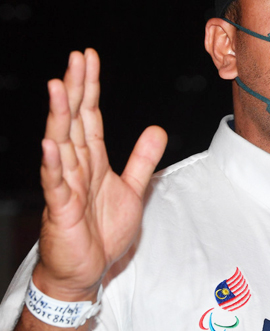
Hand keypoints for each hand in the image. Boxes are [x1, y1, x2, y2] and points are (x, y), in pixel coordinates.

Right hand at [34, 49, 166, 300]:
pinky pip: (56, 184)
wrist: (87, 271)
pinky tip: (50, 144)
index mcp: (92, 160)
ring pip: (61, 145)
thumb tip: (157, 129)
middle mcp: (76, 167)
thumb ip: (142, 159)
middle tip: (76, 58)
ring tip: (58, 87)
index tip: (88, 58)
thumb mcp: (133, 189)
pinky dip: (53, 164)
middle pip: (74, 121)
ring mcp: (66, 186)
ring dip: (59, 116)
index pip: (89, 116)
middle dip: (75, 89)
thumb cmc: (102, 232)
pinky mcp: (61, 210)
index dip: (89, 87)